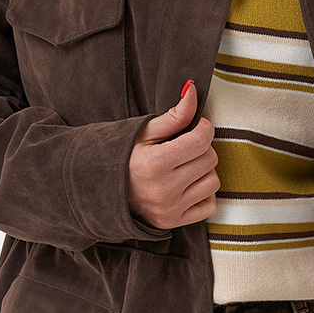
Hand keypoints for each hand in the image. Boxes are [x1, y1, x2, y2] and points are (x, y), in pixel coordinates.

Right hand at [128, 79, 219, 229]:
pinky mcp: (173, 222)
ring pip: (213, 182)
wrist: (100, 190)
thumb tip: (193, 90)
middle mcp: (163, 189)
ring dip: (204, 171)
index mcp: (154, 163)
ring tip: (184, 167)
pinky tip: (186, 186)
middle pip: (210, 159)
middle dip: (202, 148)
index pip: (201, 141)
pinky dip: (204, 194)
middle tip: (185, 147)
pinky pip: (210, 206)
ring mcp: (169, 209)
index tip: (197, 126)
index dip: (204, 128)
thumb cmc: (123, 155)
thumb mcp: (144, 131)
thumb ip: (174, 115)